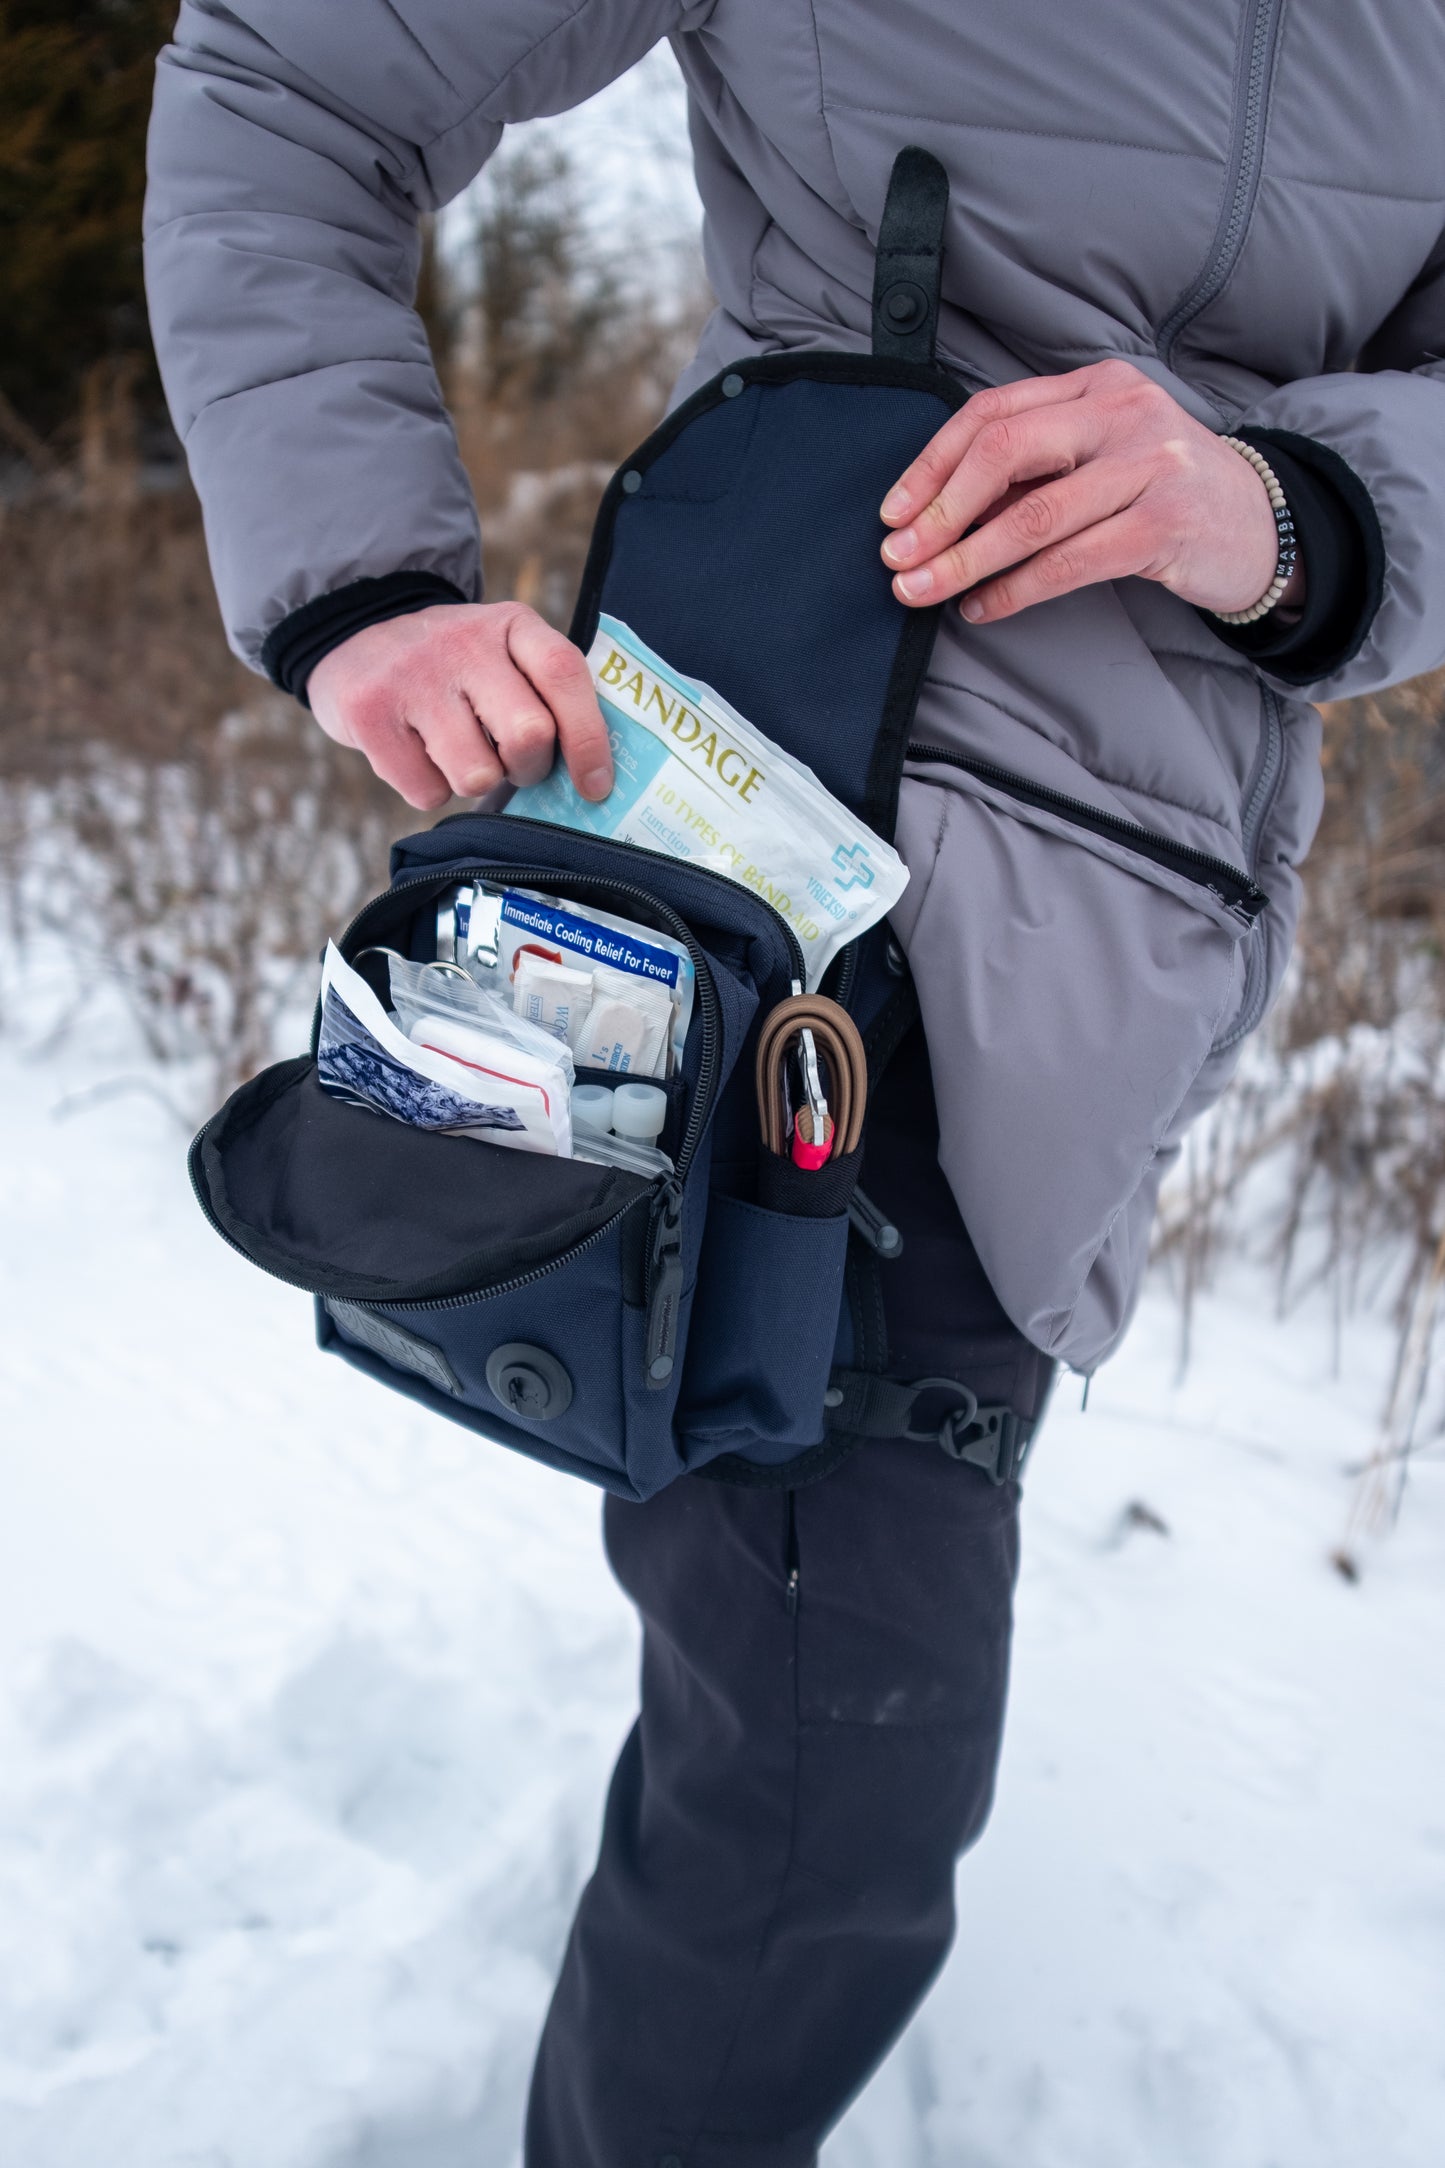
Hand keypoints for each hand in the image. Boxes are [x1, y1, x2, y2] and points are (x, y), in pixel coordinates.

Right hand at [306, 600, 613, 811]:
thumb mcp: (502, 653)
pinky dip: (429, 788)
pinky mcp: (369, 713)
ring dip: (474, 780)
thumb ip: (544, 695)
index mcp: (511, 625)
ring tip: (457, 751)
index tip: (596, 786)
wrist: (356, 636)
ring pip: (475, 776)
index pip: (564, 675)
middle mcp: (463, 643)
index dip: (588, 737)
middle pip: (528, 735)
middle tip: (513, 764)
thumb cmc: (453, 668)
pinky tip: (417, 753)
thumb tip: (592, 778)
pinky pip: (426, 792)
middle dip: (528, 769)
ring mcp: (412, 676)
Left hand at [880, 358, 1301, 623]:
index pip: (993, 414)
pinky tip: (982, 607)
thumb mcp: (1102, 456)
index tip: (892, 513)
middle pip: (1005, 451)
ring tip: (923, 591)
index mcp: (1095, 386)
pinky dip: (1015, 590)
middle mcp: (1122, 412)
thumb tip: (937, 512)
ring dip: (966, 559)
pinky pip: (1069, 561)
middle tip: (897, 557)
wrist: (1261, 524)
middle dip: (940, 510)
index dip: (931, 464)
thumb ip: (1036, 468)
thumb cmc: (1162, 493)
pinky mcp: (1165, 524)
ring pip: (1033, 514)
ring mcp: (1149, 465)